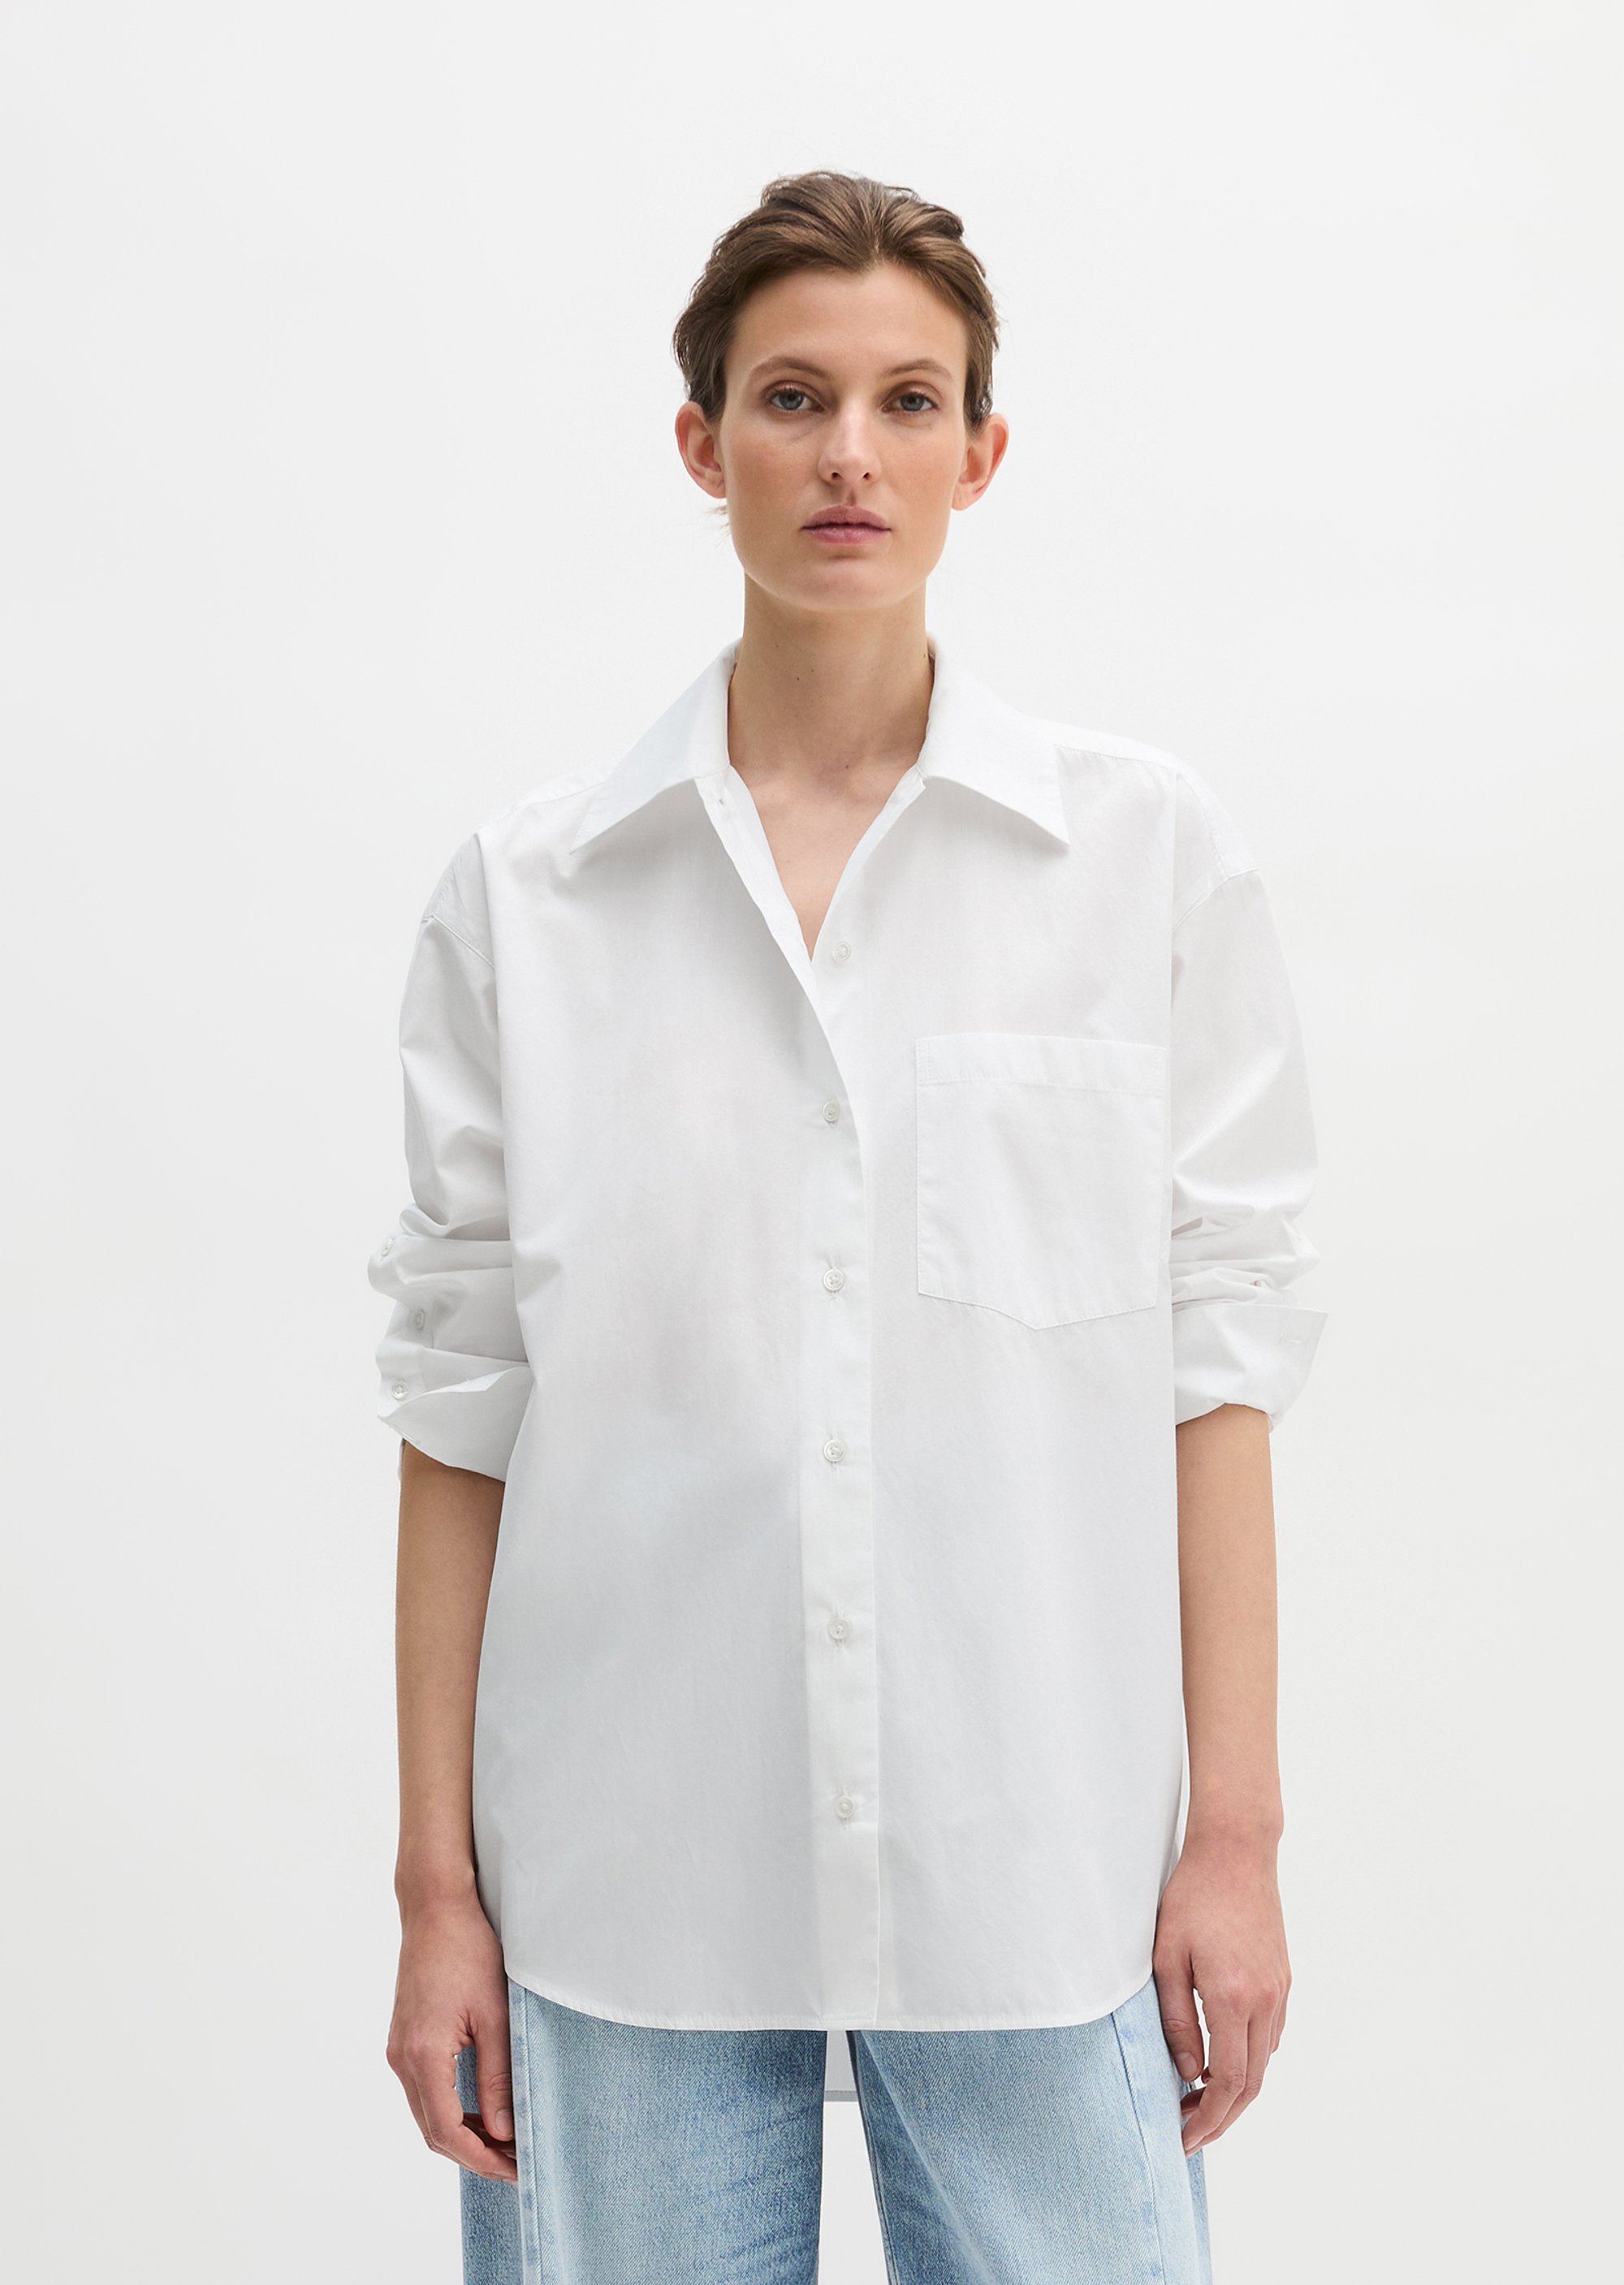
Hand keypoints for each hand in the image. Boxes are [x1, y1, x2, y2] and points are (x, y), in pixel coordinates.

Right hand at [387, 1888, 516, 2181]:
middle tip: (515, 2164)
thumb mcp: (495, 2016)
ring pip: (427, 2114)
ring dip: (462, 2135)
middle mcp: (402, 2059)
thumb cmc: (469, 1951)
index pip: (448, 2132)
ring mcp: (399, 2050)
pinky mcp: (404, 2040)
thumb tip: (503, 2131)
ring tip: (504, 2143)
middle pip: (433, 2131)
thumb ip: (496, 2076)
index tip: (515, 2170)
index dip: (481, 2159)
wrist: (436, 1908)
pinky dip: (451, 2110)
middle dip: (474, 2155)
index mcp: (423, 2056)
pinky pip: (424, 2091)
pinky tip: (481, 2111)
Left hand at [1151, 1826, 1289, 2156]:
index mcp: (1234, 1998)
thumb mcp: (1167, 1957)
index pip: (1229, 2082)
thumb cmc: (1193, 1897)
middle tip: (1189, 2134)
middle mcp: (1266, 2001)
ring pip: (1265, 2062)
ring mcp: (1280, 1991)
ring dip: (1237, 2091)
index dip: (1208, 2119)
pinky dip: (1250, 2060)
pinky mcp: (1283, 1979)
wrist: (1236, 1852)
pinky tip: (1222, 2061)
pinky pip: (1271, 2036)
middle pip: (1253, 2083)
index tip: (1184, 2138)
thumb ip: (1177, 2020)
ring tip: (1198, 2102)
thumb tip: (1189, 2073)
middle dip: (1222, 2117)